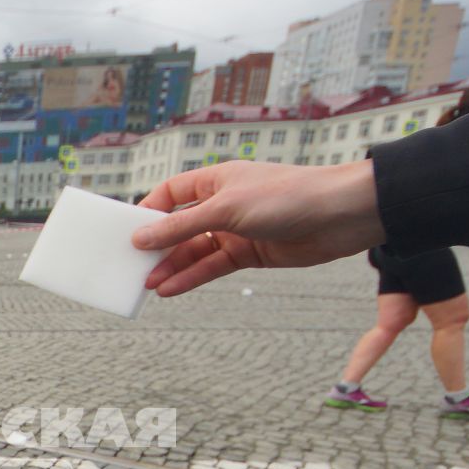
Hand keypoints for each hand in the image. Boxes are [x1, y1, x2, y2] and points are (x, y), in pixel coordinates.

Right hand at [132, 160, 385, 296]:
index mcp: (215, 179)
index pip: (170, 194)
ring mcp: (237, 230)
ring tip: (148, 284)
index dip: (148, 212)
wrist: (340, 215)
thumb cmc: (287, 196)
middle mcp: (223, 203)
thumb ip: (182, 226)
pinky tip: (172, 288)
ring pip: (194, 250)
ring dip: (172, 266)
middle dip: (158, 246)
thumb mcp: (226, 208)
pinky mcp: (251, 253)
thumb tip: (141, 237)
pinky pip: (213, 266)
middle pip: (180, 226)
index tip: (127, 233)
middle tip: (132, 266)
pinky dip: (193, 277)